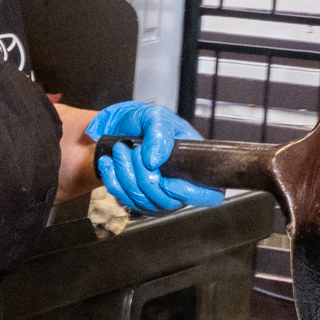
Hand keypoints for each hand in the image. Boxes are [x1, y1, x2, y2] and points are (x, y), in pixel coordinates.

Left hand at [85, 101, 223, 214]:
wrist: (120, 128)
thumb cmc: (145, 122)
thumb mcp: (156, 117)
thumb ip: (160, 134)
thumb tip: (154, 161)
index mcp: (195, 167)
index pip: (210, 195)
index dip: (190, 194)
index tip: (167, 181)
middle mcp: (180, 187)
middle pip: (168, 201)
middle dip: (145, 175)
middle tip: (133, 149)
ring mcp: (159, 198)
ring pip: (143, 201)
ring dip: (125, 172)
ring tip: (120, 149)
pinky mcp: (137, 202)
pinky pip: (124, 200)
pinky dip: (113, 179)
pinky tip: (110, 162)